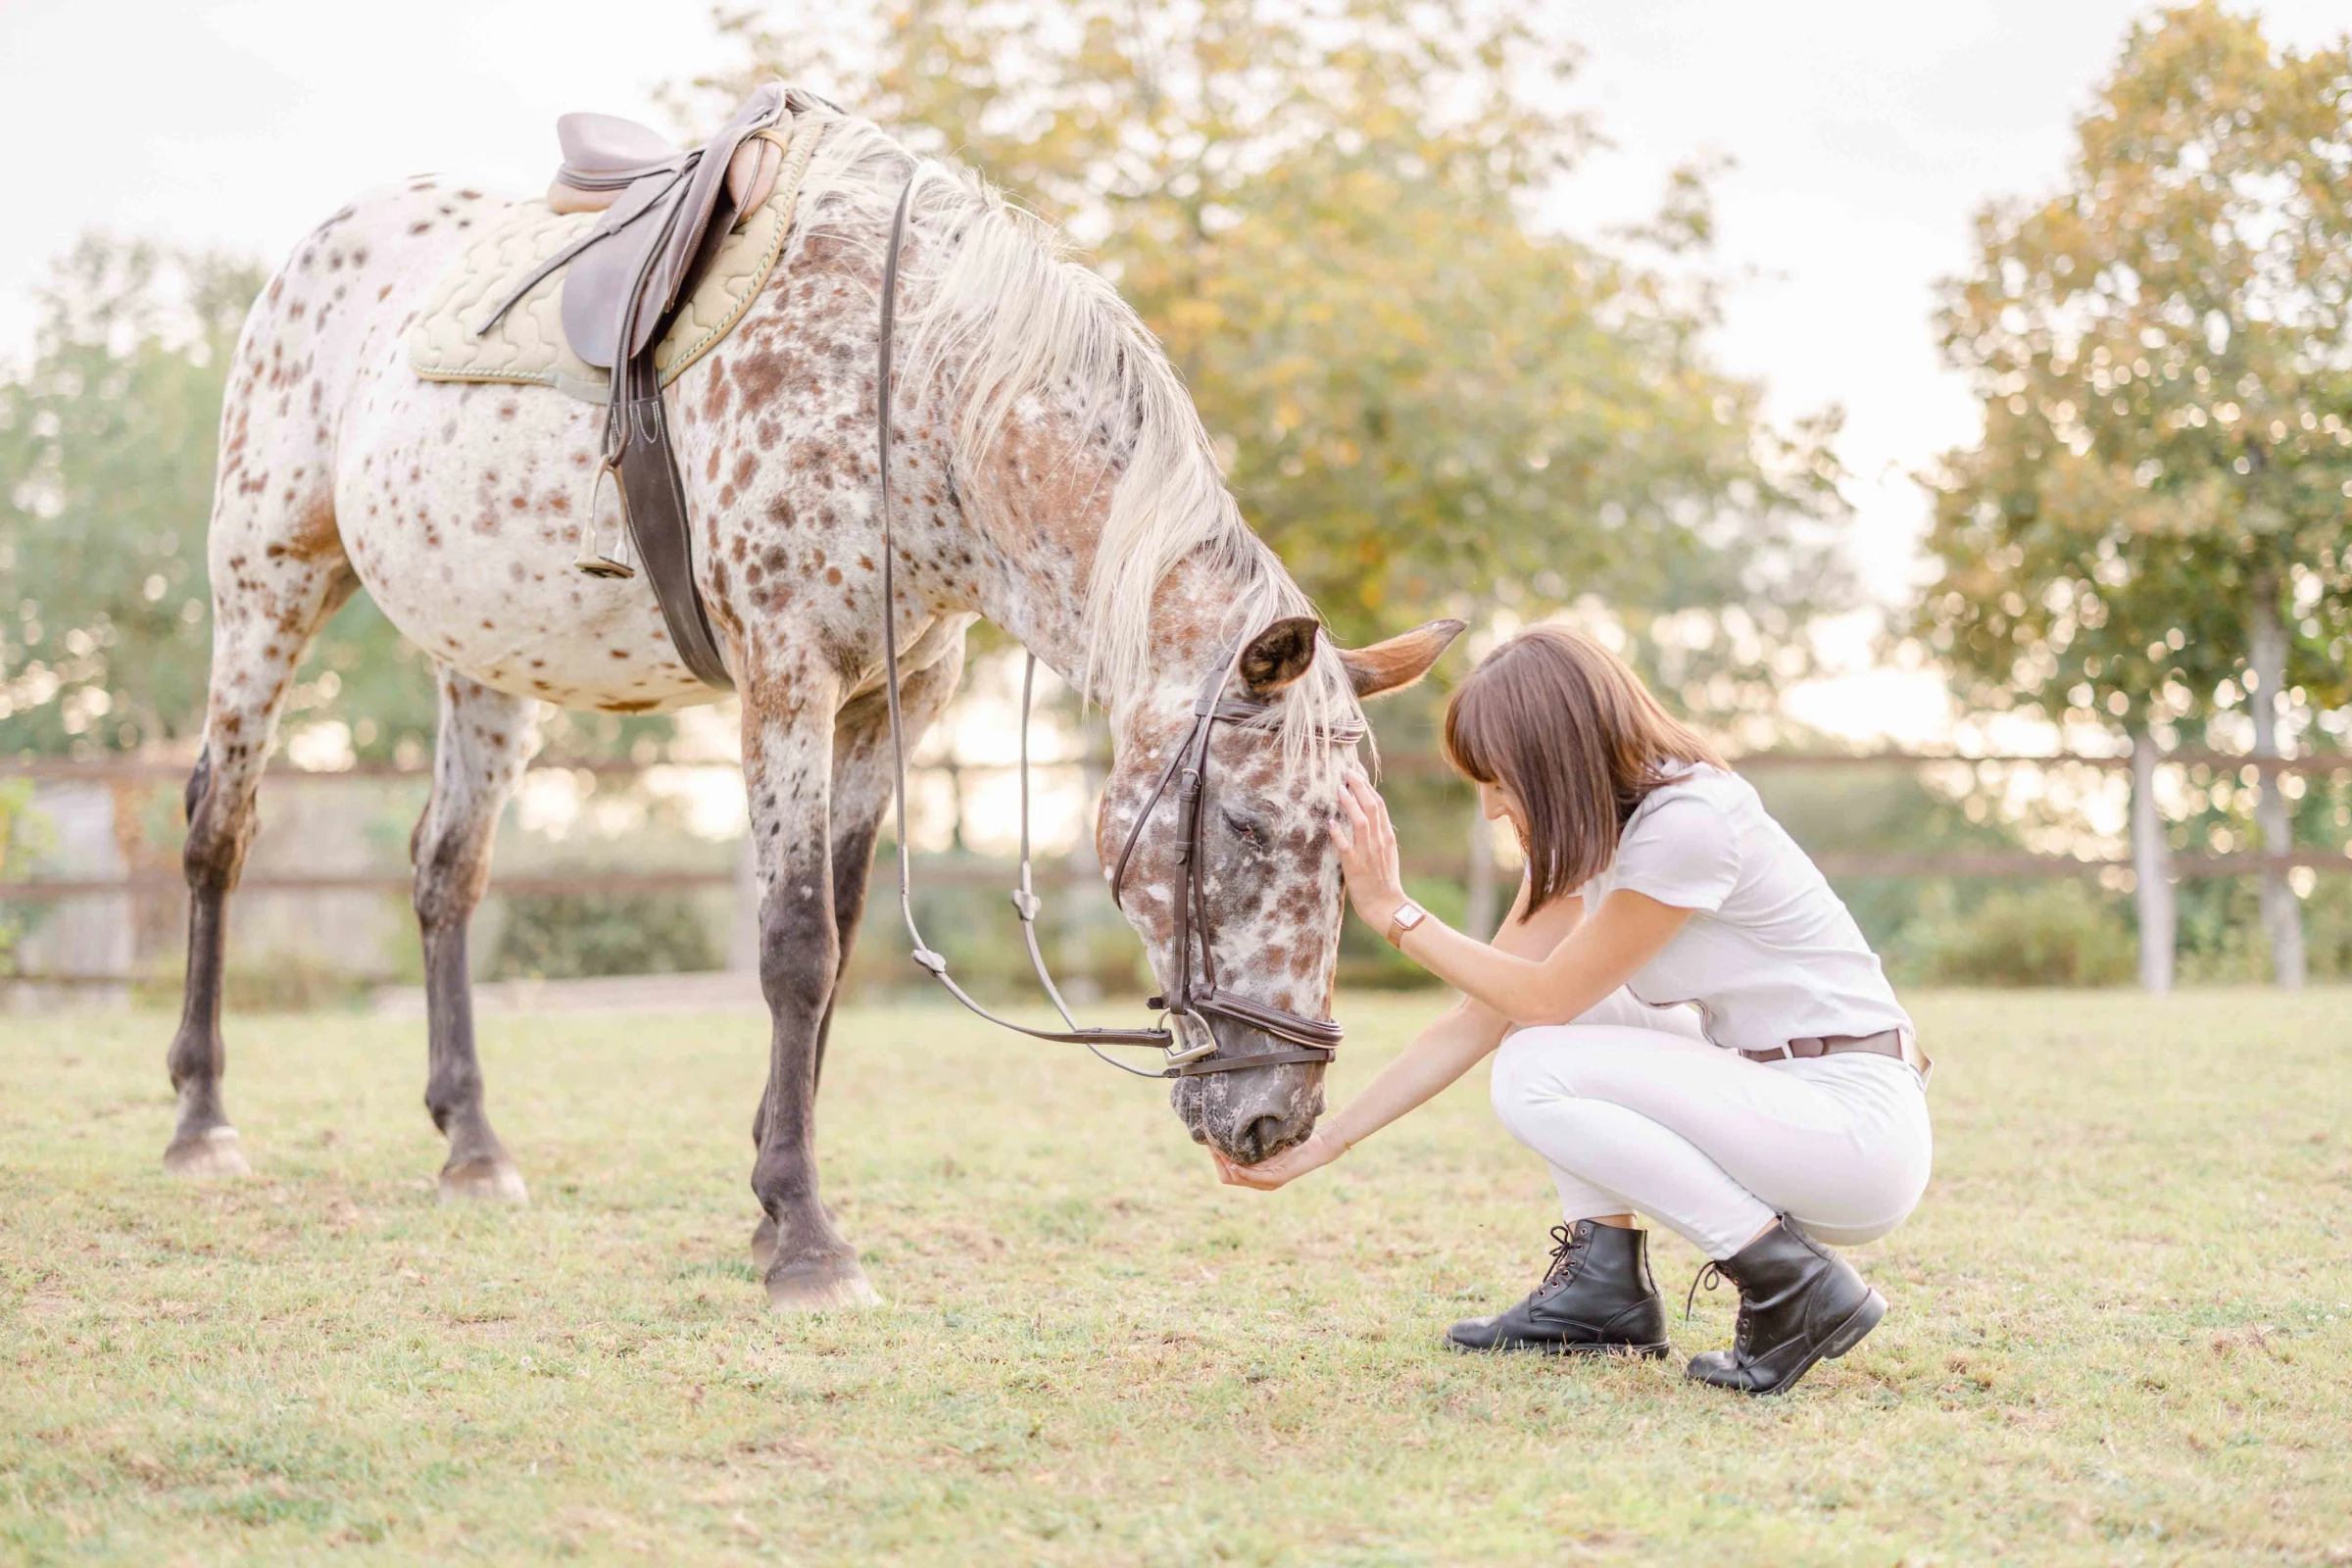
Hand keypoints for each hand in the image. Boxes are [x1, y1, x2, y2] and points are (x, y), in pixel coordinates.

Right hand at [1213, 1127, 1344, 1190]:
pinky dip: (1242, 1172)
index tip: (1210, 1143)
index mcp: (1256, 1174)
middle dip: (1218, 1161)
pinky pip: (1255, 1177)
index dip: (1216, 1159)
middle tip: (1212, 1144)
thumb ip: (1250, 1140)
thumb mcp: (1266, 1140)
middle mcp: (1260, 1182)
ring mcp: (1269, 1182)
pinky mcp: (1278, 1177)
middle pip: (1228, 1178)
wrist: (1319, 1144)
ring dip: (1225, 1165)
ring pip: (1237, 1179)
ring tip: (1217, 1151)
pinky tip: (1233, 1164)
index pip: (1226, 1174)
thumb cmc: (1293, 1140)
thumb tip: (1227, 1127)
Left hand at [1328, 773, 1406, 930]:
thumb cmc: (1384, 880)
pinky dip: (1338, 833)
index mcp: (1387, 837)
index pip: (1379, 805)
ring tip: (1339, 789)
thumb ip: (1378, 834)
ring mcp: (1368, 853)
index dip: (1367, 787)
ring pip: (1361, 822)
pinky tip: (1331, 822)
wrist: (1386, 905)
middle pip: (1371, 807)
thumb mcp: (1386, 852)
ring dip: (1350, 804)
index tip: (1356, 773)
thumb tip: (1368, 816)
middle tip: (1347, 771)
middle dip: (1359, 787)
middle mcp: (1379, 841)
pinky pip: (1346, 846)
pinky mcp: (1355, 866)